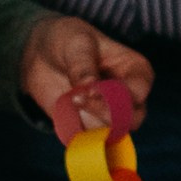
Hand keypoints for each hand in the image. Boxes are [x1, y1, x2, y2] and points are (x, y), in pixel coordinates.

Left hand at [19, 15, 154, 129]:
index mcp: (137, 72)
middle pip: (130, 120)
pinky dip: (73, 129)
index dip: (116, 96)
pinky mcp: (88, 127)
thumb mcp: (76, 44)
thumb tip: (90, 90)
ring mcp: (109, 115)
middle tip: (76, 99)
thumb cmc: (69, 40)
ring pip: (108, 133)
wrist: (42, 52)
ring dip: (85, 120)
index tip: (89, 89)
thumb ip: (84, 67)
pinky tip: (63, 109)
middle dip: (104, 114)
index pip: (138, 92)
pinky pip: (86, 139)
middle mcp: (129, 97)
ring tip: (68, 98)